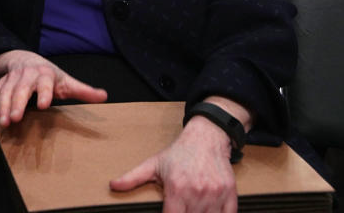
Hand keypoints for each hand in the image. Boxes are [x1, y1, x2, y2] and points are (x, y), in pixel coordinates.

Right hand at [0, 49, 106, 126]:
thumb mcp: (66, 81)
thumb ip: (83, 90)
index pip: (45, 83)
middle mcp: (26, 75)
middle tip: (16, 118)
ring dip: (3, 107)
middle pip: (21, 88)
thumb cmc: (49, 75)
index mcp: (45, 74)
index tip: (43, 105)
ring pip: (5, 92)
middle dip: (17, 102)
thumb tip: (104, 96)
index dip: (44, 93)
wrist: (24, 59)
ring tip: (3, 122)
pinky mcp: (0, 84)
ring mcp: (11, 79)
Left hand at [110, 116, 236, 212]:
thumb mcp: (153, 164)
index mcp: (176, 188)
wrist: (206, 138)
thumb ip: (133, 177)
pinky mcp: (230, 194)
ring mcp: (215, 194)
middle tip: (180, 211)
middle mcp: (196, 193)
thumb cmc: (179, 153)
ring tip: (192, 211)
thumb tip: (113, 185)